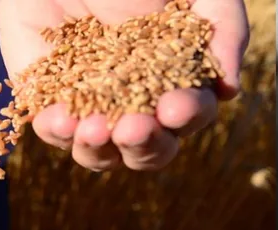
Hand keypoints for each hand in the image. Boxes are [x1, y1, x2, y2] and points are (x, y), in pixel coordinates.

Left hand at [0, 0, 249, 170]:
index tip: (176, 105)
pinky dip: (57, 131)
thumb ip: (224, 26)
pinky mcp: (47, 102)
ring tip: (93, 130)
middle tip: (134, 128)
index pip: (191, 114)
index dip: (188, 115)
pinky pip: (51, 131)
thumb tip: (229, 87)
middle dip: (145, 144)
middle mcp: (134, 104)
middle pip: (148, 150)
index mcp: (174, 80)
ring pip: (99, 154)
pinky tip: (61, 119)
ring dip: (99, 149)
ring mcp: (88, 108)